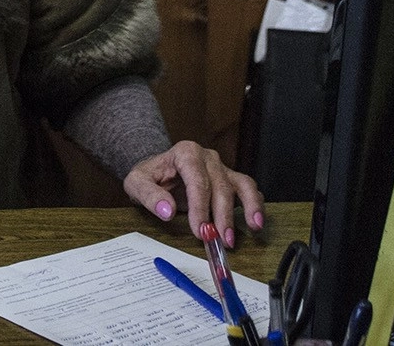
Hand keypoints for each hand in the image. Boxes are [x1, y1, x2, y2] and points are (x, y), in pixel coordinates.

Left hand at [123, 141, 263, 247]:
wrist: (157, 171)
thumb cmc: (149, 176)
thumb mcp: (137, 183)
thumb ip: (149, 195)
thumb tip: (167, 211)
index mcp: (185, 153)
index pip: (197, 179)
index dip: (200, 206)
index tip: (199, 229)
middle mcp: (207, 157)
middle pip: (220, 186)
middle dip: (222, 215)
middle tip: (219, 240)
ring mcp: (221, 168)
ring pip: (241, 184)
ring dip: (249, 207)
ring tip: (254, 227)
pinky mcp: (230, 180)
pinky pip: (248, 188)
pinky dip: (255, 203)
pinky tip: (257, 220)